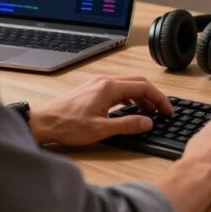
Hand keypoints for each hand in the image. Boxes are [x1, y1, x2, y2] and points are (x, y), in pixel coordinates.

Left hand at [28, 76, 172, 144]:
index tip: (167, 111)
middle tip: (163, 111)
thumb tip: (148, 122)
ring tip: (149, 112)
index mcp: (109, 88)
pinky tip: (130, 109)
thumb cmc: (67, 126)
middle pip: (138, 82)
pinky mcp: (92, 90)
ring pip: (128, 85)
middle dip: (154, 96)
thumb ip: (127, 125)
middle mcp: (105, 81)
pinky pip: (118, 89)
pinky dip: (130, 97)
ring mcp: (97, 84)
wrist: (43, 122)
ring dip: (142, 97)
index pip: (144, 87)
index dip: (159, 99)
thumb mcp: (101, 130)